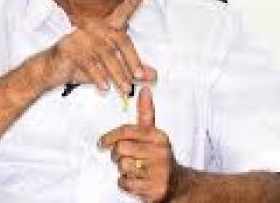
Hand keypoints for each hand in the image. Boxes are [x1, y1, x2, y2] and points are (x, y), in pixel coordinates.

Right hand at [38, 0, 155, 96]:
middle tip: (140, 76)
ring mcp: (81, 38)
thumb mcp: (107, 68)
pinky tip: (105, 87)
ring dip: (118, 74)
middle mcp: (92, 29)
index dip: (131, 4)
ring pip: (107, 55)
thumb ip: (130, 70)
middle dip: (132, 60)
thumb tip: (152, 75)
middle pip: (119, 40)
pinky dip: (99, 78)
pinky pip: (90, 64)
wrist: (50, 69)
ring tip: (125, 88)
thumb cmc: (79, 64)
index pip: (120, 14)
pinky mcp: (70, 50)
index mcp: (102, 27)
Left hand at [99, 86, 178, 201]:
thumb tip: (144, 90)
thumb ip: (145, 113)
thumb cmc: (159, 156)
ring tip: (133, 169)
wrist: (177, 183)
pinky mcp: (154, 189)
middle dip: (118, 155)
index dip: (110, 136)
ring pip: (123, 166)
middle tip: (123, 157)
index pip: (127, 131)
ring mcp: (159, 172)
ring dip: (123, 170)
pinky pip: (126, 183)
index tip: (102, 142)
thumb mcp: (153, 134)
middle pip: (121, 149)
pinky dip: (126, 183)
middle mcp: (160, 153)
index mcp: (158, 137)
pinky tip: (135, 180)